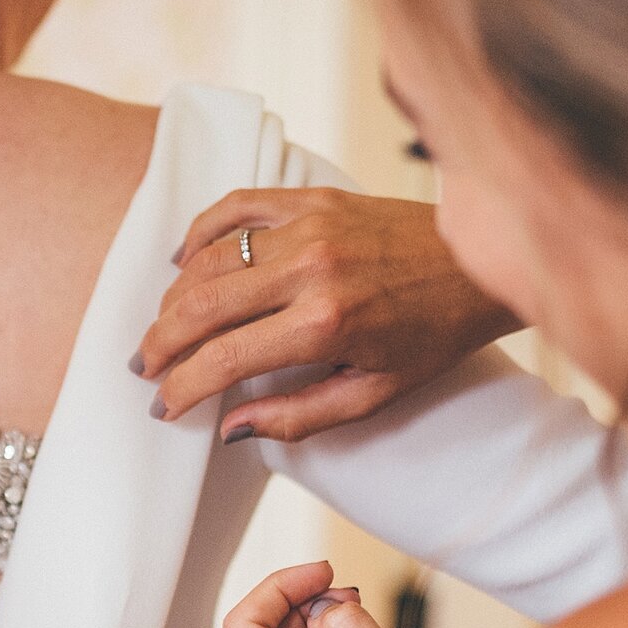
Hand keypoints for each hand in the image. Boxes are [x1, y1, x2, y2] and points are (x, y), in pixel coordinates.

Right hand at [136, 188, 520, 441]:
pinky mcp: (312, 198)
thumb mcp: (375, 394)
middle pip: (202, 306)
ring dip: (174, 298)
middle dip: (161, 343)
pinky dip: (200, 234)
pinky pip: (235, 208)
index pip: (225, 359)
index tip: (164, 405)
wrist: (481, 263)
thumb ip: (299, 417)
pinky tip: (185, 261)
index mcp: (325, 325)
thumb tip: (231, 429)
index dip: (183, 387)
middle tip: (145, 367)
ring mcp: (308, 226)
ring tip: (164, 327)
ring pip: (209, 259)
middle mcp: (309, 269)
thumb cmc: (434, 335)